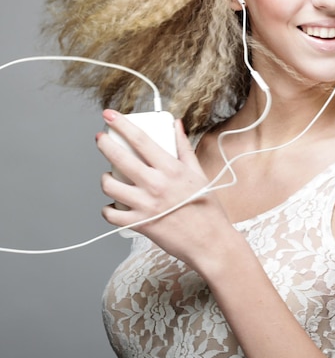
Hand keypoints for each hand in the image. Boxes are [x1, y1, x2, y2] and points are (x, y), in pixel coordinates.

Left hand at [96, 110, 228, 263]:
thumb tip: (175, 125)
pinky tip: (114, 204)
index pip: (141, 139)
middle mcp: (156, 184)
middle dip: (104, 144)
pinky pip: (111, 214)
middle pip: (119, 158)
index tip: (109, 115)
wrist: (210, 242)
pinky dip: (108, 209)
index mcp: (171, 169)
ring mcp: (145, 205)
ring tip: (110, 177)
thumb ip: (184, 148)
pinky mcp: (139, 224)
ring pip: (109, 185)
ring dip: (105, 179)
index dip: (121, 124)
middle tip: (101, 139)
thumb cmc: (207, 209)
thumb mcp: (199, 173)